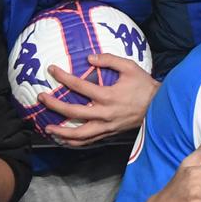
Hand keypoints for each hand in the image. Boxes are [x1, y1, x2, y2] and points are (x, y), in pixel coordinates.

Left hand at [37, 54, 157, 145]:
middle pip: (73, 112)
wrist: (159, 107)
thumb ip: (109, 60)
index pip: (80, 86)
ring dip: (61, 132)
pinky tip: (64, 140)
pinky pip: (89, 141)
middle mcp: (104, 113)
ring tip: (47, 128)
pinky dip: (74, 142)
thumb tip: (89, 58)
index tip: (52, 70)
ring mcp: (106, 126)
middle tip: (41, 98)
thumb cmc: (144, 85)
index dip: (63, 77)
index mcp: (108, 95)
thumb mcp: (130, 67)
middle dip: (54, 105)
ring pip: (79, 134)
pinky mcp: (109, 133)